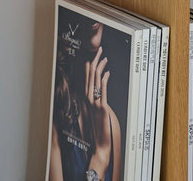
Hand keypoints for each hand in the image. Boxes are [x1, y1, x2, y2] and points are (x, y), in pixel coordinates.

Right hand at [85, 46, 112, 176]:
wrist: (99, 143)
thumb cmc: (98, 127)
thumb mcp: (95, 110)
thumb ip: (95, 98)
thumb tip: (97, 85)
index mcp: (85, 98)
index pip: (86, 77)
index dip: (89, 64)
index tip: (92, 54)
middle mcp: (87, 99)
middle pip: (90, 75)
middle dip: (95, 60)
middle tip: (99, 49)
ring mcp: (94, 103)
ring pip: (95, 80)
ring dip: (100, 67)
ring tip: (104, 58)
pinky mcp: (102, 108)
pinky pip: (102, 91)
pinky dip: (104, 80)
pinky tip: (107, 73)